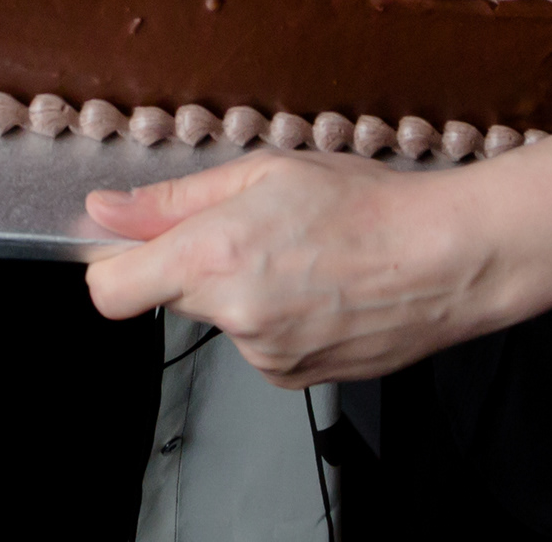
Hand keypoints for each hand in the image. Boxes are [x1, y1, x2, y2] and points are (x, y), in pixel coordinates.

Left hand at [82, 153, 498, 388]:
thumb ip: (174, 199)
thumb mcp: (263, 173)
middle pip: (170, 295)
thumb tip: (104, 210)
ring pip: (221, 318)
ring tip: (300, 256)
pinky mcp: (293, 378)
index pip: (111, 290)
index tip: (132, 242)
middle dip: (193, 263)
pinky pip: (259, 343)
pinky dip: (276, 317)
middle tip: (251, 228)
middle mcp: (232, 316)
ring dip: (241, 290)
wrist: (446, 260)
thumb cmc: (366, 205)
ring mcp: (264, 355)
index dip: (112, 264)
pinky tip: (318, 288)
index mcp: (214, 257)